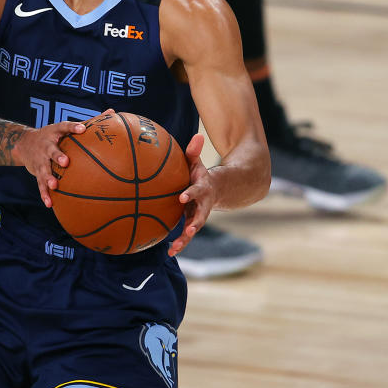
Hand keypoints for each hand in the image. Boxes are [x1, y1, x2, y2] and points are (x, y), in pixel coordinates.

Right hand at [12, 120, 85, 207]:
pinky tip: (50, 204)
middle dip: (57, 156)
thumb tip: (112, 112)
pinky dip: (44, 194)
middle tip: (66, 161)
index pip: (64, 128)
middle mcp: (46, 146)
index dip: (72, 128)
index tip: (82, 129)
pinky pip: (40, 184)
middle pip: (51, 151)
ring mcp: (40, 160)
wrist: (23, 144)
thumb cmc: (52, 135)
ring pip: (44, 169)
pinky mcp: (36, 172)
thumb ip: (88, 121)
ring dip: (48, 177)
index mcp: (55, 133)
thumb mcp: (64, 127)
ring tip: (55, 185)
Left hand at [168, 134, 216, 256]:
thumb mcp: (197, 162)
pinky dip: (179, 243)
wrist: (218, 189)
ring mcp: (198, 215)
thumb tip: (197, 135)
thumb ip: (194, 151)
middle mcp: (202, 204)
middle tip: (188, 231)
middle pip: (200, 216)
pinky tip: (169, 252)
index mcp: (202, 189)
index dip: (190, 193)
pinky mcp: (192, 222)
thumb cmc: (199, 173)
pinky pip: (186, 235)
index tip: (182, 196)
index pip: (196, 190)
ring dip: (185, 239)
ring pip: (193, 229)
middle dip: (194, 223)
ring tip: (175, 248)